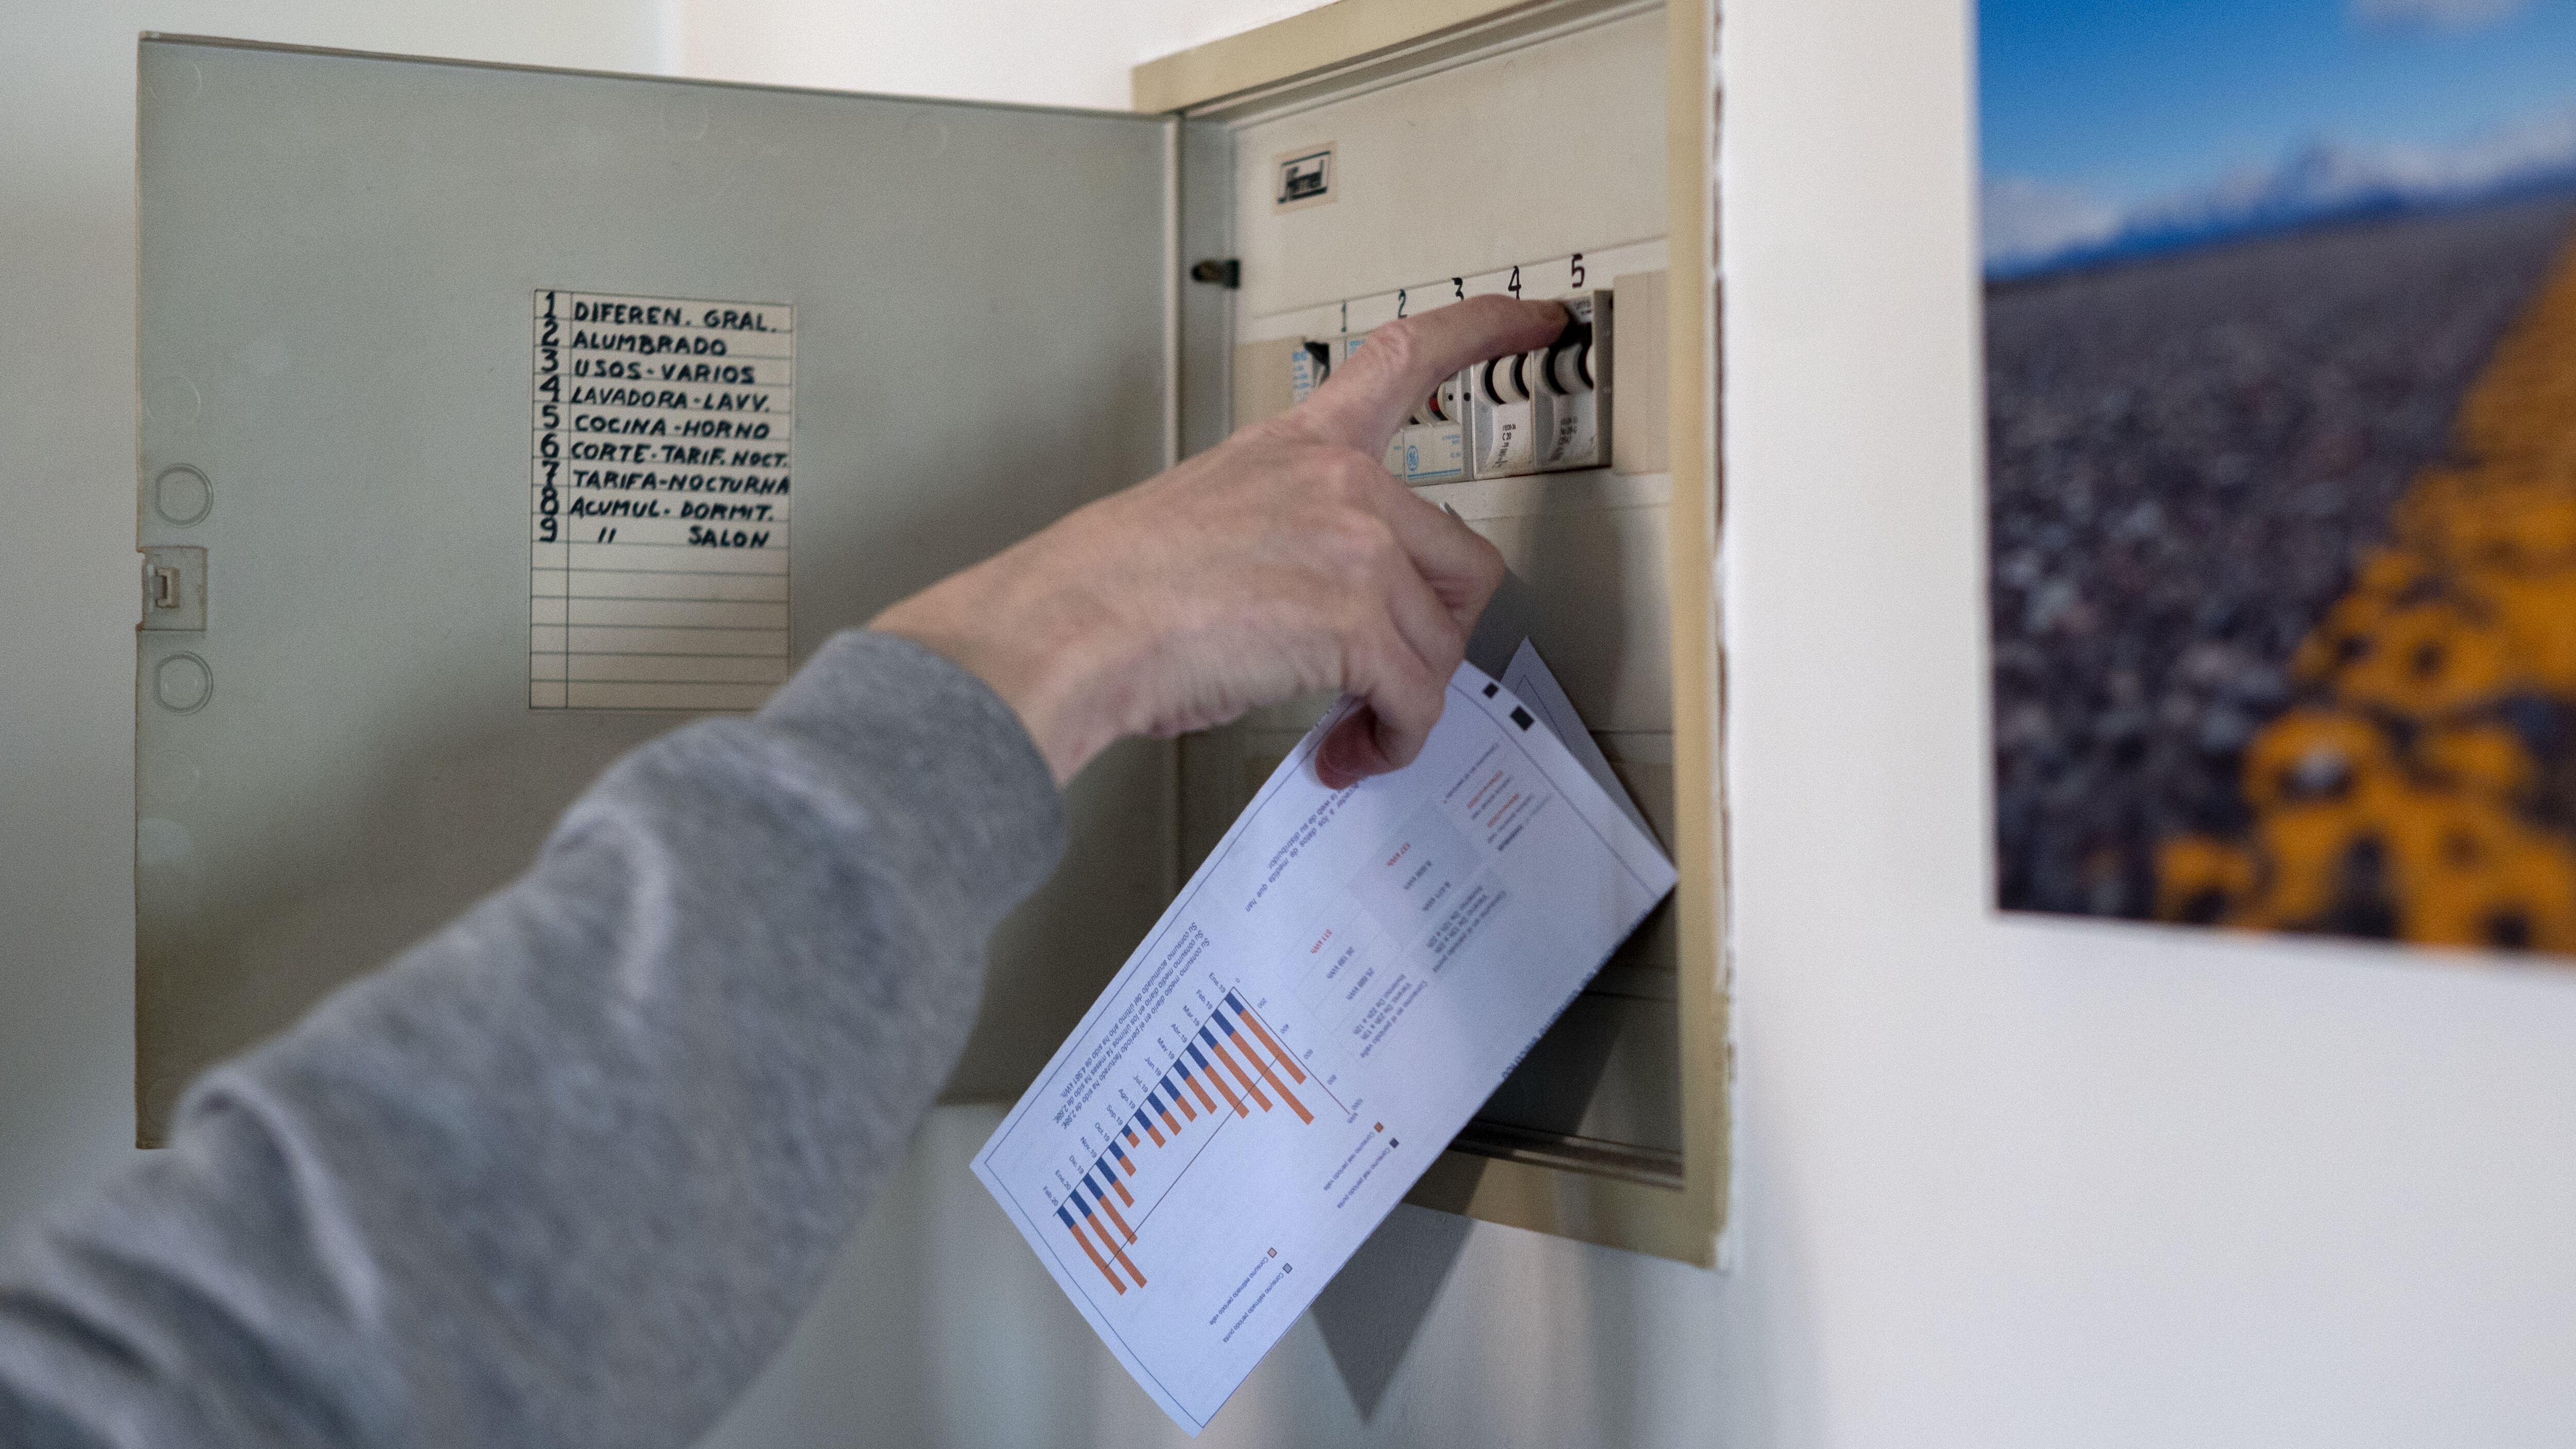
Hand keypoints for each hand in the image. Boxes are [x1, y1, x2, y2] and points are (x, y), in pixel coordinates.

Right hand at [871, 294, 1569, 788]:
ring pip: (1439, 643)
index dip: (1484, 330)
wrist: (1069, 628)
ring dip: (1403, 702)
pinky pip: (1416, 698)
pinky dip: (1391, 740)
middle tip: (1387, 678)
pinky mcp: (1357, 620)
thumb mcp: (1209, 517)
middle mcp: (1341, 482)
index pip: (1407, 359)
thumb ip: (1290, 535)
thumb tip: (1320, 612)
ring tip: (1349, 731)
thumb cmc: (1111, 589)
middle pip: (1461, 562)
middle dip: (1434, 634)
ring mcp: (1356, 546)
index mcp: (1300, 445)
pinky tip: (1348, 754)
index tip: (1538, 317)